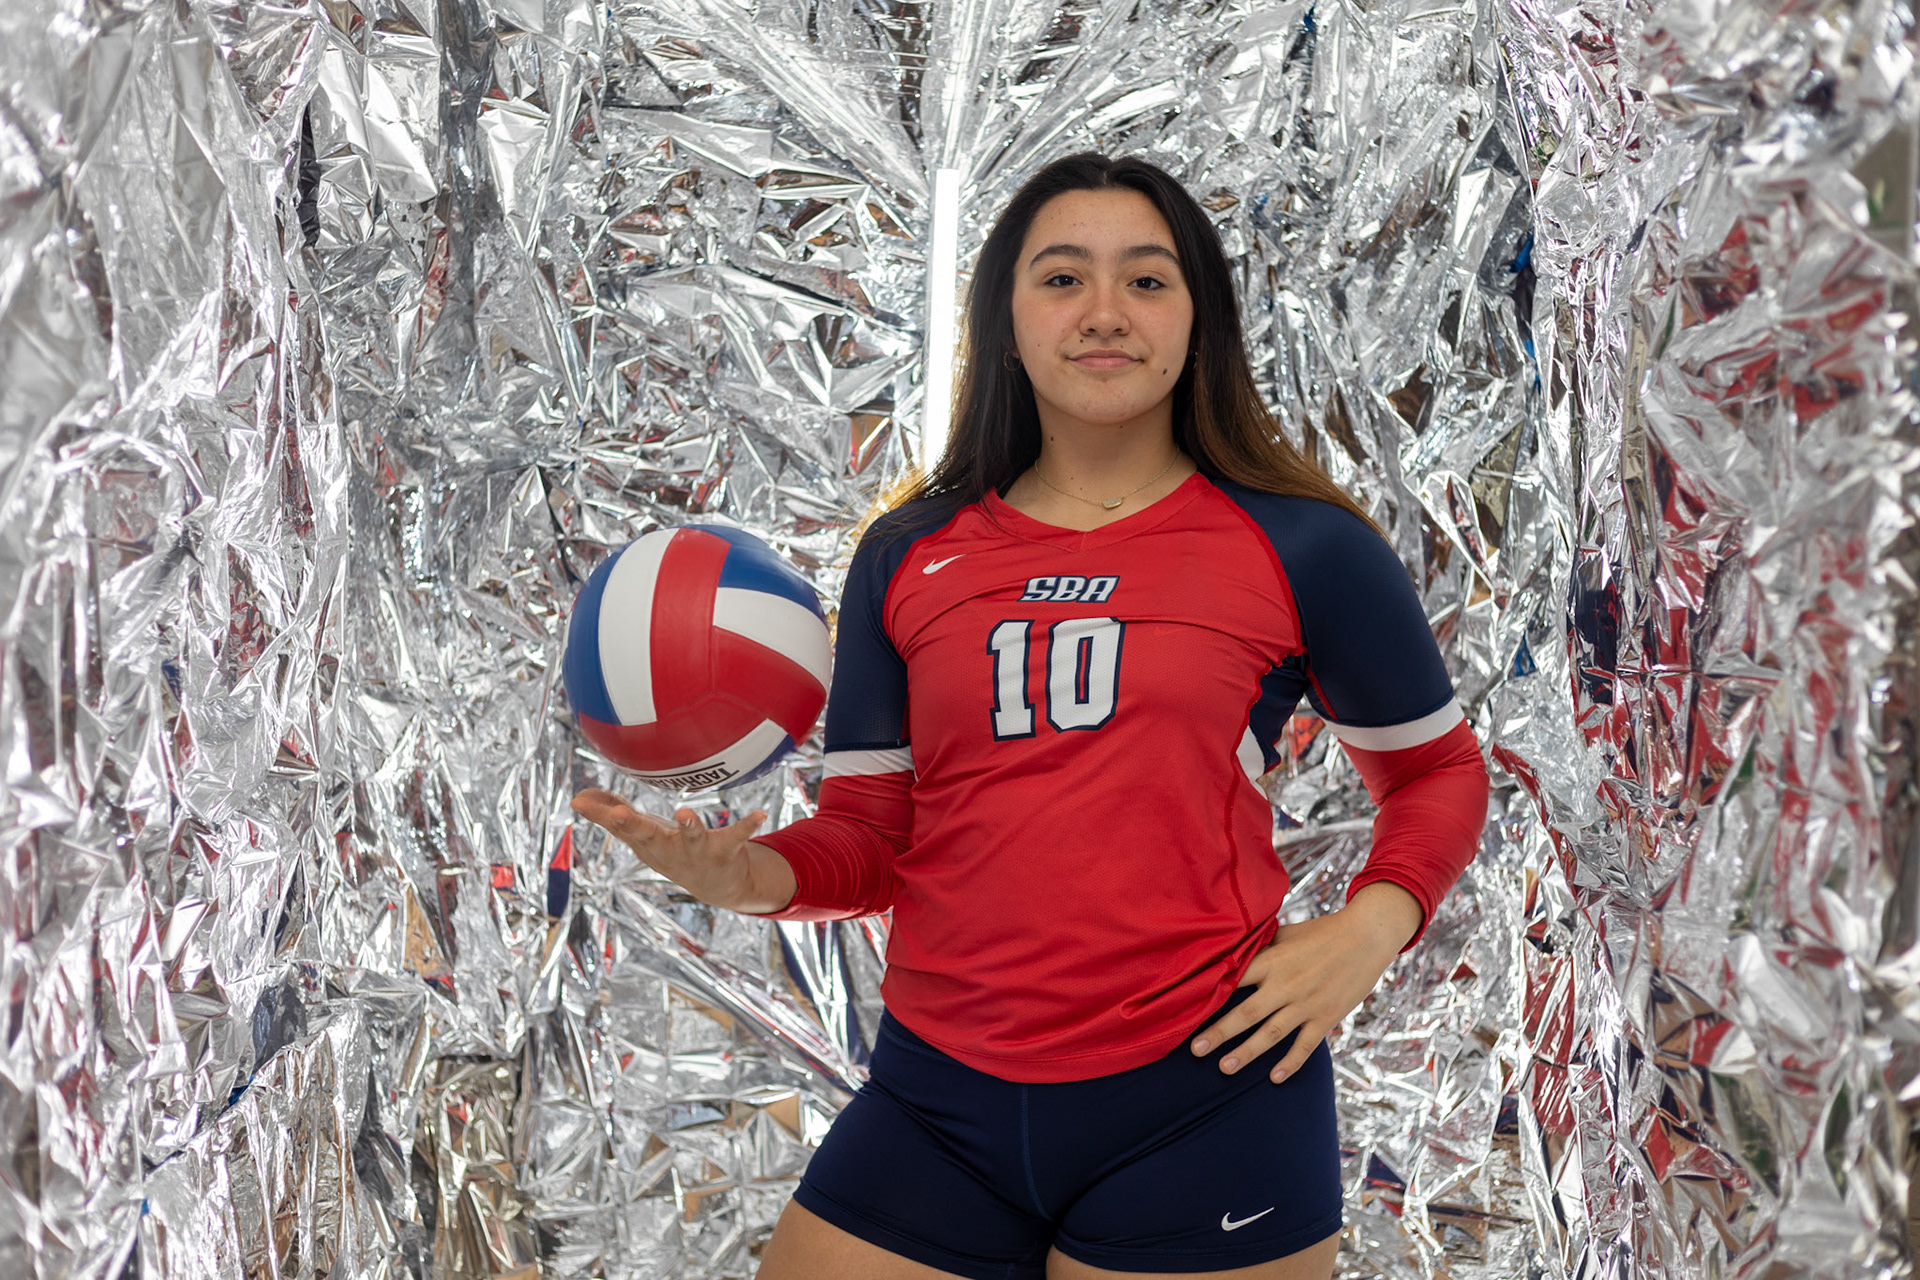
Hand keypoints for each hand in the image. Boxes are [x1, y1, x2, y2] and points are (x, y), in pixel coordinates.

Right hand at [570, 788, 789, 913]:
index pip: (619, 826)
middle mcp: (668, 848)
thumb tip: (578, 796)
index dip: (600, 814)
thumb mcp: (641, 835)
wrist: (717, 887)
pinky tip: (760, 814)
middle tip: (618, 814)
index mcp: (647, 842)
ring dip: (688, 826)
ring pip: (690, 838)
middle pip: (647, 836)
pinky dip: (748, 826)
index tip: (579, 800)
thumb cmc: (673, 851)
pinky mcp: (725, 849)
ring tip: (684, 813)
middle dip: (632, 825)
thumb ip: (609, 813)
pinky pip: (737, 835)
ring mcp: (696, 851)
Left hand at [1189, 882, 1422, 1082]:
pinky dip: (1291, 1063)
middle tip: (1195, 1050)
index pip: (1233, 979)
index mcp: (1272, 960)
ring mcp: (1306, 1003)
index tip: (1186, 1010)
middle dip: (1218, 1033)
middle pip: (1245, 1013)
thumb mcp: (1287, 933)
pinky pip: (1305, 1046)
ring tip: (1224, 1068)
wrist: (1367, 936)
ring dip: (1246, 1053)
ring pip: (1270, 1033)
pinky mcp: (1326, 1017)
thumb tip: (1232, 951)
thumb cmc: (1323, 932)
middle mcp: (1285, 984)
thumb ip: (1262, 946)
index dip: (1210, 994)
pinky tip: (1275, 1078)